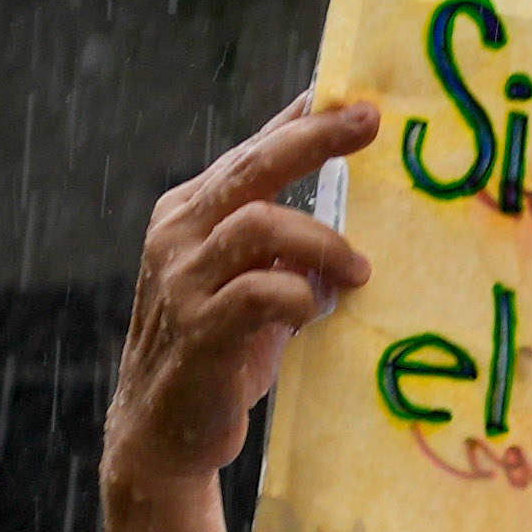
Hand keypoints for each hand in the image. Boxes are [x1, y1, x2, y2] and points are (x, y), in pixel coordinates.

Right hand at [107, 85, 381, 521]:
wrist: (163, 433)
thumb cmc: (219, 352)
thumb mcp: (251, 284)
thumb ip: (284, 243)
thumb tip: (346, 201)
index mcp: (189, 213)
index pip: (250, 151)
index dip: (300, 120)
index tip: (351, 97)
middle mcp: (178, 235)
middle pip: (252, 166)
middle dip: (315, 139)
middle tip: (368, 123)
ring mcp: (181, 281)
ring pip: (256, 224)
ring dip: (321, 242)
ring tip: (359, 269)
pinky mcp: (197, 331)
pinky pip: (257, 294)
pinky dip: (298, 296)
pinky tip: (317, 309)